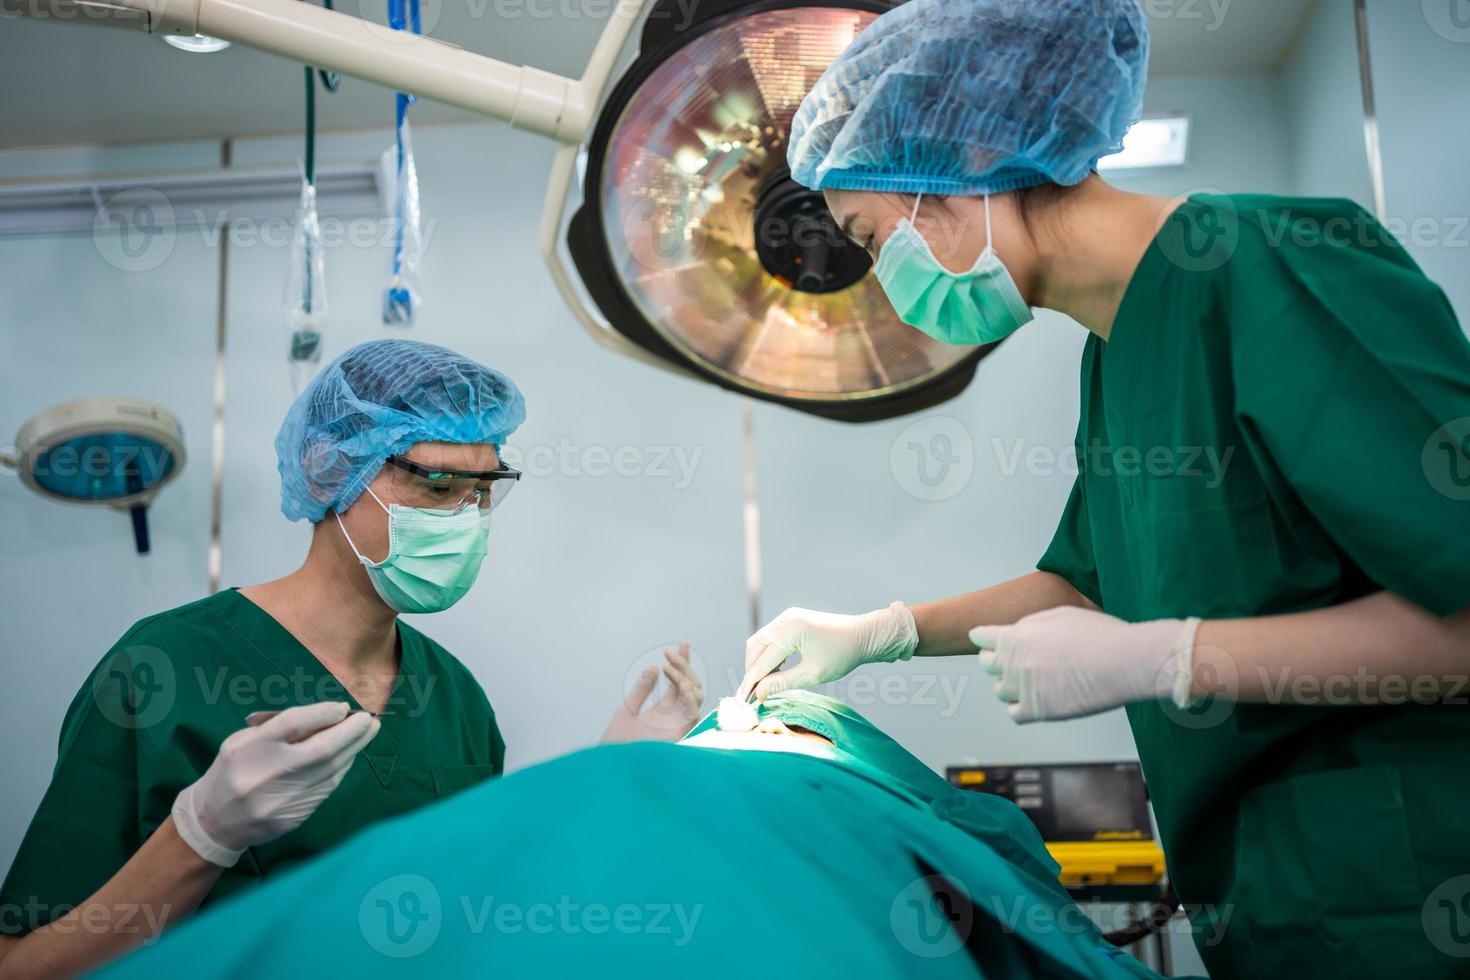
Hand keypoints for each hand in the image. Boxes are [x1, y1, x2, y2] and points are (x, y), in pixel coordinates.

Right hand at [172, 702, 379, 866]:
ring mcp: (282, 800)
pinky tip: (348, 756)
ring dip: (353, 750)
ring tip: (366, 733)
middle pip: (322, 749)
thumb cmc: (232, 771)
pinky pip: (326, 789)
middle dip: (352, 732)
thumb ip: (280, 728)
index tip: (342, 707)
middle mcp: (266, 775)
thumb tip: (327, 717)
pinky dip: (341, 769)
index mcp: (249, 749)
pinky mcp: (293, 818)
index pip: (293, 724)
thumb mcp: (244, 741)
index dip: (322, 713)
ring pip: (331, 771)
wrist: (214, 822)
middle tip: (370, 719)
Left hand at [601, 643, 704, 743]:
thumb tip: (653, 668)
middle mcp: (674, 716)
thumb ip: (641, 690)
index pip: (679, 682)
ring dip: (686, 678)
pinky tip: (680, 685)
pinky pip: (692, 712)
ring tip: (669, 668)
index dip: (683, 663)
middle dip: (684, 666)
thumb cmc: (617, 742)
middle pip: (690, 685)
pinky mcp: (677, 734)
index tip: (683, 644)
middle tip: (669, 654)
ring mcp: (676, 724)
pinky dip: (690, 697)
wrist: (611, 765)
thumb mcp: (626, 710)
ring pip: (696, 696)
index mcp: (663, 709)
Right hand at [737, 602, 917, 701]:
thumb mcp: (812, 674)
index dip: (752, 682)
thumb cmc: (842, 655)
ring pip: (760, 641)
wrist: (863, 635)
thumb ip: (782, 683)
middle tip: (751, 694)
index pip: (762, 660)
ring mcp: (787, 617)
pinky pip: (771, 637)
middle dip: (751, 671)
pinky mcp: (791, 619)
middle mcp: (785, 619)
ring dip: (758, 662)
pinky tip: (773, 671)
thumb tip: (759, 693)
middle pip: (755, 647)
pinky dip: (767, 654)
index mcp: (791, 631)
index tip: (745, 700)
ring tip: (762, 685)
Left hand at [969, 607, 1201, 722]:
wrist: (1126, 660)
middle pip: (987, 663)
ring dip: (1009, 685)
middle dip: (996, 660)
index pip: (982, 637)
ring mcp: (1025, 688)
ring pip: (999, 691)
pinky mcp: (1039, 711)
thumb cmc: (1100, 634)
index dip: (984, 638)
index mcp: (1017, 635)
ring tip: (1028, 681)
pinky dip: (1021, 708)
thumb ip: (1030, 624)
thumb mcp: (1059, 613)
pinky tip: (1035, 700)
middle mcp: (1015, 662)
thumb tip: (1016, 631)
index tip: (985, 641)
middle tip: (1008, 661)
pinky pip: (1014, 714)